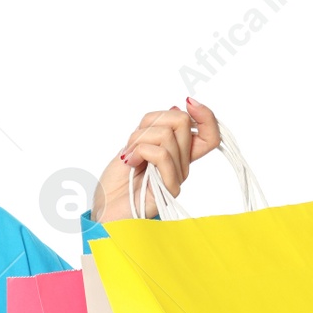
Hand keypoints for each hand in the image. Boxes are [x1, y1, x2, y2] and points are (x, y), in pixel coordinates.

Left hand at [89, 97, 221, 220]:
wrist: (104, 210)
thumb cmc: (117, 182)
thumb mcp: (133, 144)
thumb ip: (154, 129)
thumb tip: (177, 108)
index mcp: (177, 154)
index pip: (209, 133)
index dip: (205, 115)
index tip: (189, 102)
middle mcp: (182, 165)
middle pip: (182, 122)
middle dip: (150, 124)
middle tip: (133, 142)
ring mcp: (177, 177)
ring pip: (167, 136)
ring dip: (138, 140)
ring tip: (129, 157)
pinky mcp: (168, 189)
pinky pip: (161, 155)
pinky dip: (140, 151)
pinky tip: (130, 162)